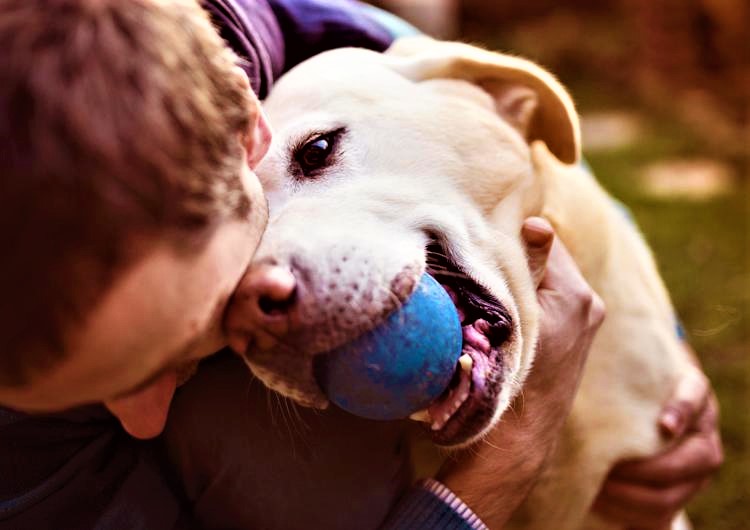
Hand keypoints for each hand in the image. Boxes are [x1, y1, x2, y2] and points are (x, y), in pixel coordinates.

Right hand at [437, 217, 604, 526]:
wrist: (519, 435)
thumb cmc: (510, 375)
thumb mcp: (515, 316)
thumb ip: (529, 268)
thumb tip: (538, 223)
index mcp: (577, 295)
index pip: (545, 239)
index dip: (513, 236)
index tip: (486, 240)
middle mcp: (588, 304)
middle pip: (547, 259)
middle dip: (518, 258)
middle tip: (485, 260)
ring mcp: (583, 321)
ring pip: (547, 279)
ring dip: (521, 278)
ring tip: (492, 287)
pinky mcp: (573, 335)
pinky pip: (549, 299)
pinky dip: (529, 296)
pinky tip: (505, 308)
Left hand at [593, 364, 722, 528]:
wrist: (639, 419)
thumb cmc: (627, 388)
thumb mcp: (629, 373)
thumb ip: (619, 365)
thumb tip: (584, 332)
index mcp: (692, 393)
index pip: (695, 395)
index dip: (683, 409)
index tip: (665, 424)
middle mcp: (701, 434)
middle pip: (692, 460)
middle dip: (648, 470)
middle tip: (609, 468)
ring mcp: (694, 469)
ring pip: (673, 494)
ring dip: (632, 495)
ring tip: (597, 485)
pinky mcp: (677, 494)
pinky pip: (660, 514)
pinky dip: (627, 511)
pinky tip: (598, 497)